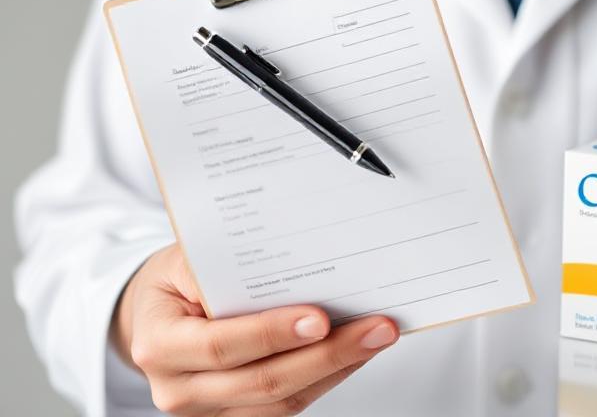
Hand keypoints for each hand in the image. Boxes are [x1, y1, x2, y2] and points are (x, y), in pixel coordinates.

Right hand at [112, 244, 398, 415]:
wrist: (155, 313)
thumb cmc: (177, 281)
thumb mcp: (186, 260)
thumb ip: (228, 264)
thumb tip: (296, 263)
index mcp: (159, 344)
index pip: (222, 346)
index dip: (272, 334)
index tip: (321, 318)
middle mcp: (179, 387)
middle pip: (262, 381)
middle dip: (327, 355)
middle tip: (376, 328)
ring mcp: (207, 409)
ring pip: (282, 402)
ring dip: (337, 369)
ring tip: (376, 337)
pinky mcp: (235, 415)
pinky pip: (287, 407)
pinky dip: (326, 378)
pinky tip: (355, 352)